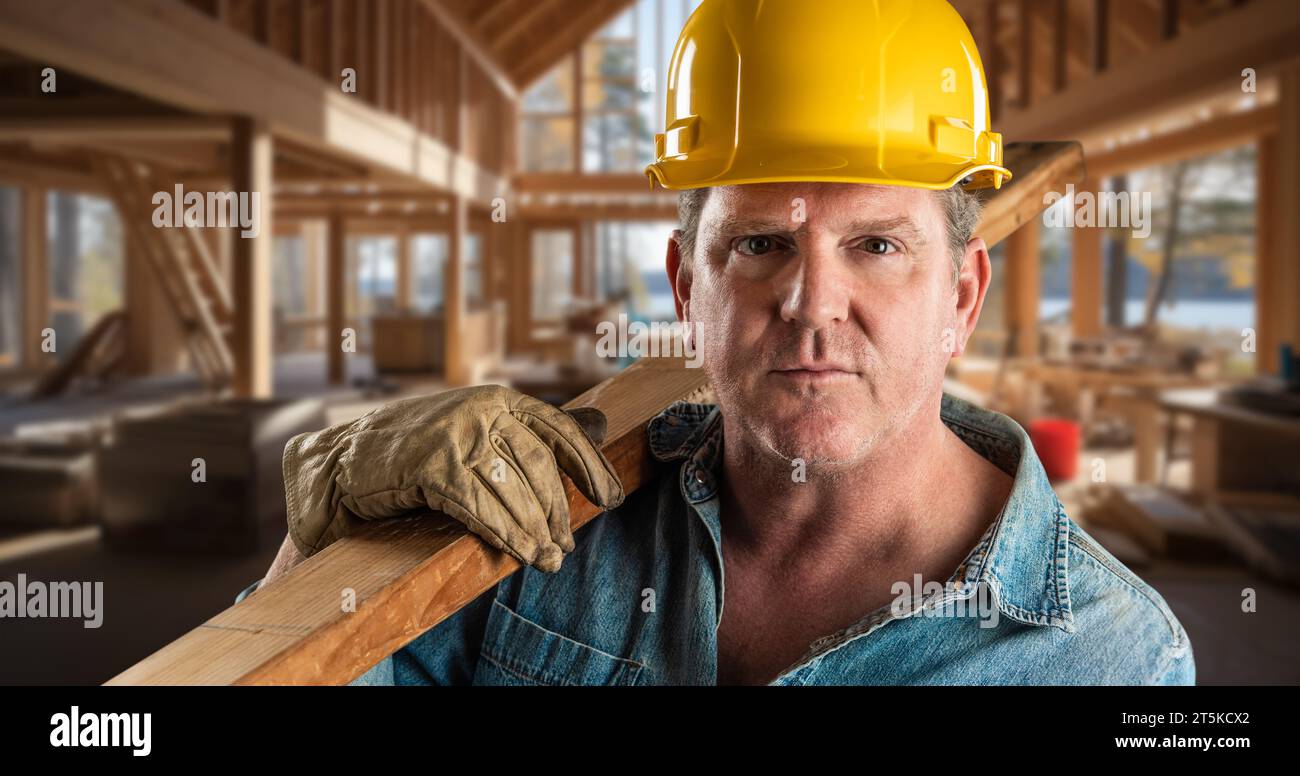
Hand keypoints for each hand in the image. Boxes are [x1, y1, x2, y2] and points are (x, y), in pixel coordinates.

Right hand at [281, 385, 623, 571]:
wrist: (343, 460)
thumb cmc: (417, 449)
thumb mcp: (479, 428)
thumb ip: (534, 431)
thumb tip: (602, 424)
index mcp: (500, 398)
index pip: (560, 431)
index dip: (591, 467)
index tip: (613, 499)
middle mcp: (483, 409)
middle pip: (540, 468)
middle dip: (558, 512)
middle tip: (566, 546)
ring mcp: (457, 435)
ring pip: (514, 492)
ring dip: (536, 532)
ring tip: (548, 560)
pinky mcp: (432, 466)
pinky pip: (482, 509)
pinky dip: (507, 536)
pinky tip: (520, 555)